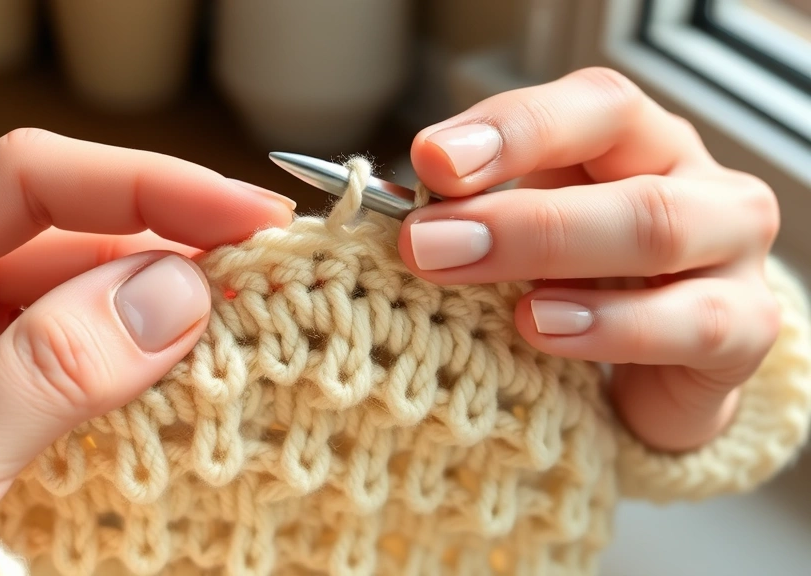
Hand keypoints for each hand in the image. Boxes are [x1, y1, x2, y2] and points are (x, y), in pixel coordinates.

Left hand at [0, 129, 294, 523]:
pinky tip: (199, 365)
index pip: (20, 184)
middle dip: (172, 250)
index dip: (143, 185)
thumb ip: (45, 369)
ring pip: (90, 295)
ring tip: (251, 320)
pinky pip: (87, 353)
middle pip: (68, 235)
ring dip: (169, 309)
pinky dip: (146, 362)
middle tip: (270, 271)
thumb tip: (178, 294)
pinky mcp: (1, 387)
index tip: (242, 210)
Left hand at [399, 67, 781, 451]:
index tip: (430, 161)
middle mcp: (693, 179)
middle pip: (617, 176)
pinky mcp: (747, 325)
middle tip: (426, 243)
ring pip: (658, 230)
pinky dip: (614, 326)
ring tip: (496, 298)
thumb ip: (477, 218)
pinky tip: (549, 330)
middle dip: (513, 213)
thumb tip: (402, 217)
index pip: (589, 108)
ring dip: (557, 257)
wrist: (658, 368)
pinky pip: (695, 321)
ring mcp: (731, 249)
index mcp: (634, 142)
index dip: (510, 130)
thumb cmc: (583, 283)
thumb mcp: (526, 237)